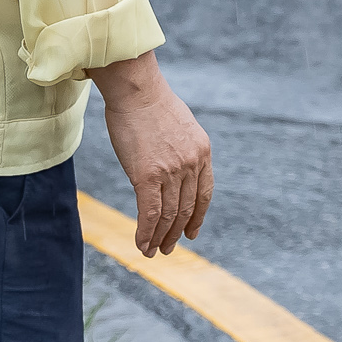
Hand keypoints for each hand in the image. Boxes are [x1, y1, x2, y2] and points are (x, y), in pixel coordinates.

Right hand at [90, 52, 212, 255]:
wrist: (137, 90)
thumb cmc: (151, 104)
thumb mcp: (181, 126)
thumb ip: (182, 149)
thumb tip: (174, 166)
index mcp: (203, 152)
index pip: (204, 194)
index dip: (198, 217)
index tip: (192, 232)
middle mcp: (191, 164)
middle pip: (186, 209)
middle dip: (177, 233)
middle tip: (168, 249)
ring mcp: (171, 171)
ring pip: (168, 215)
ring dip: (160, 238)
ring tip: (153, 252)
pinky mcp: (147, 176)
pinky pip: (149, 213)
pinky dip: (145, 233)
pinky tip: (142, 244)